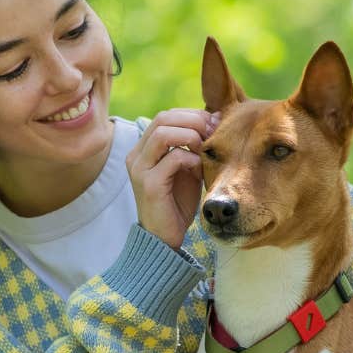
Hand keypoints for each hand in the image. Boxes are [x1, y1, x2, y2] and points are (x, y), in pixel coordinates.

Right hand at [126, 108, 217, 248]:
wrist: (165, 236)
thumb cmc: (178, 202)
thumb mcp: (187, 168)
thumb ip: (194, 146)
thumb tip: (215, 117)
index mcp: (143, 149)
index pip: (165, 116)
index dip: (192, 115)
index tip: (214, 123)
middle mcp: (136, 155)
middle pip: (163, 119)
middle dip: (193, 121)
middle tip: (213, 132)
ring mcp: (140, 169)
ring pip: (163, 133)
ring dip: (190, 136)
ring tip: (204, 147)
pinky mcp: (149, 184)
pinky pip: (172, 158)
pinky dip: (191, 158)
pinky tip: (199, 168)